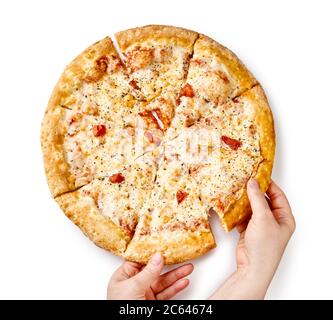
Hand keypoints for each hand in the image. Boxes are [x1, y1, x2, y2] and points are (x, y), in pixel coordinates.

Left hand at [107, 253, 193, 299]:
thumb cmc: (121, 308)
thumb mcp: (133, 287)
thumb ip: (147, 272)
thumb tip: (158, 257)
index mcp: (124, 276)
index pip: (140, 260)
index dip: (152, 253)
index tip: (164, 245)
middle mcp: (134, 284)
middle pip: (155, 270)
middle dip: (169, 264)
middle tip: (181, 256)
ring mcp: (144, 294)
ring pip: (163, 282)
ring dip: (177, 275)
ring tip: (188, 268)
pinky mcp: (153, 304)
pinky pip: (166, 293)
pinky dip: (176, 288)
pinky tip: (183, 282)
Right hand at [210, 179, 294, 299]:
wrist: (252, 268)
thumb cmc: (264, 246)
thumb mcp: (263, 218)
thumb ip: (257, 198)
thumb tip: (252, 182)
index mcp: (285, 218)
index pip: (278, 195)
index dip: (268, 184)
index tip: (258, 174)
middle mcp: (274, 221)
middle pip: (264, 201)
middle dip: (254, 192)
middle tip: (244, 181)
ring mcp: (261, 226)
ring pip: (252, 208)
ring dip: (244, 202)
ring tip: (236, 191)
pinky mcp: (249, 231)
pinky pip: (244, 217)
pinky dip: (237, 212)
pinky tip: (231, 206)